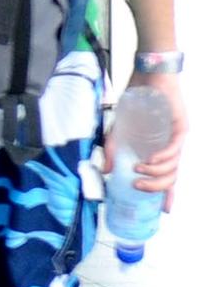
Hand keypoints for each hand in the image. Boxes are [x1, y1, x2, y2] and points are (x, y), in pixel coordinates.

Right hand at [104, 70, 185, 200]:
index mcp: (161, 149)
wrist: (148, 75)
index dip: (166, 194)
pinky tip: (150, 161)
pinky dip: (162, 158)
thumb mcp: (119, 128)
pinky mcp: (181, 127)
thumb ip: (112, 149)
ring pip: (174, 166)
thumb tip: (106, 171)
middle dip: (155, 187)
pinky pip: (175, 149)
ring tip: (139, 170)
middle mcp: (172, 147)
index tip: (162, 211)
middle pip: (171, 176)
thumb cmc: (136, 99)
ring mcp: (177, 138)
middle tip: (137, 186)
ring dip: (156, 173)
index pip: (167, 176)